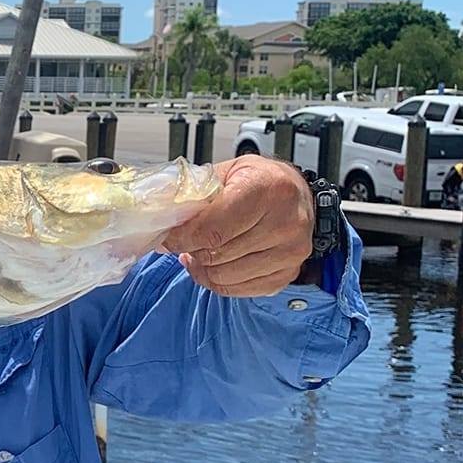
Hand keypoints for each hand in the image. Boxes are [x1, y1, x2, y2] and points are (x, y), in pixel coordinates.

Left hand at [160, 157, 315, 295]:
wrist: (298, 194)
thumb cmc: (261, 181)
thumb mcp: (228, 172)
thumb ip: (196, 194)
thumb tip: (163, 221)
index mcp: (267, 190)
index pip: (212, 229)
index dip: (182, 238)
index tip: (167, 238)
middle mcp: (285, 222)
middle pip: (216, 255)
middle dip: (191, 250)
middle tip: (183, 242)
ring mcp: (290, 252)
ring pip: (225, 276)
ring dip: (203, 268)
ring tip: (198, 252)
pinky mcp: (288, 273)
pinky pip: (240, 289)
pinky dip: (219, 281)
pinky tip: (215, 264)